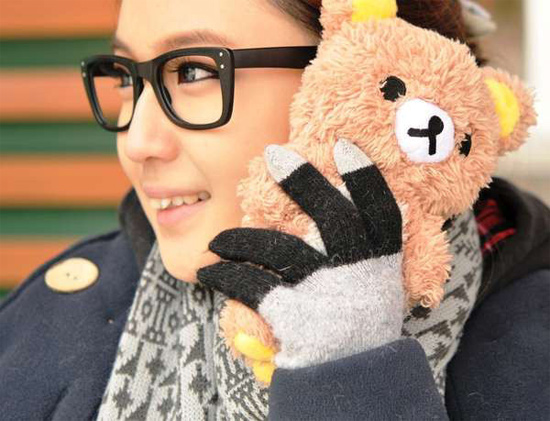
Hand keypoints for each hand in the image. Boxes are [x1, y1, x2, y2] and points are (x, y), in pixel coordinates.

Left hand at [197, 139, 405, 369]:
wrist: (349, 377)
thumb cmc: (359, 325)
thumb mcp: (376, 285)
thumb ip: (372, 250)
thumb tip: (376, 205)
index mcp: (379, 262)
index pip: (379, 210)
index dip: (364, 177)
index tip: (343, 148)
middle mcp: (356, 272)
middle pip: (332, 216)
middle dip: (303, 180)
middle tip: (273, 155)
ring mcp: (324, 291)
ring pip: (277, 248)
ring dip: (240, 239)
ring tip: (216, 242)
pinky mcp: (292, 312)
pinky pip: (250, 283)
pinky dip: (224, 274)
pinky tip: (209, 272)